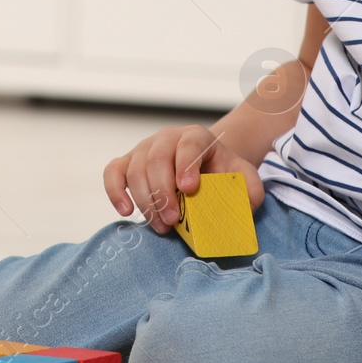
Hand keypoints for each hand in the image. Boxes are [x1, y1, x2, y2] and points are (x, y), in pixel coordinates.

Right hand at [103, 124, 264, 234]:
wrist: (207, 164)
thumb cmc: (224, 173)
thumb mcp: (245, 179)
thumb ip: (249, 192)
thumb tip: (240, 210)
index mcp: (197, 137)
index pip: (189, 144)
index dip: (186, 165)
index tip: (189, 189)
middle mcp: (167, 138)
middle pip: (156, 158)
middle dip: (163, 191)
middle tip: (174, 219)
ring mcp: (145, 149)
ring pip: (134, 168)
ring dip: (145, 200)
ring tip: (161, 225)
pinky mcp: (128, 162)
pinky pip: (112, 172)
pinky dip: (115, 191)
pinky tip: (125, 210)